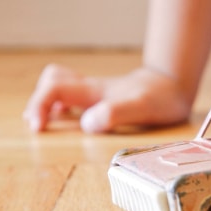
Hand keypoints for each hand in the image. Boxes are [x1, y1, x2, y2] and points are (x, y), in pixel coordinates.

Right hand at [23, 64, 190, 132]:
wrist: (173, 86)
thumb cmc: (161, 99)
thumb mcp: (143, 108)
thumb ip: (115, 113)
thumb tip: (87, 124)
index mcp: (95, 91)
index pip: (55, 88)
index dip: (40, 105)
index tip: (39, 128)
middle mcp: (90, 90)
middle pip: (51, 83)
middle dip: (37, 103)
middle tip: (37, 127)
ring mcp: (94, 94)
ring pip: (58, 87)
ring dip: (45, 104)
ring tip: (43, 124)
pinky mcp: (100, 100)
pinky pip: (70, 97)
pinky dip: (59, 107)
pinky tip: (64, 121)